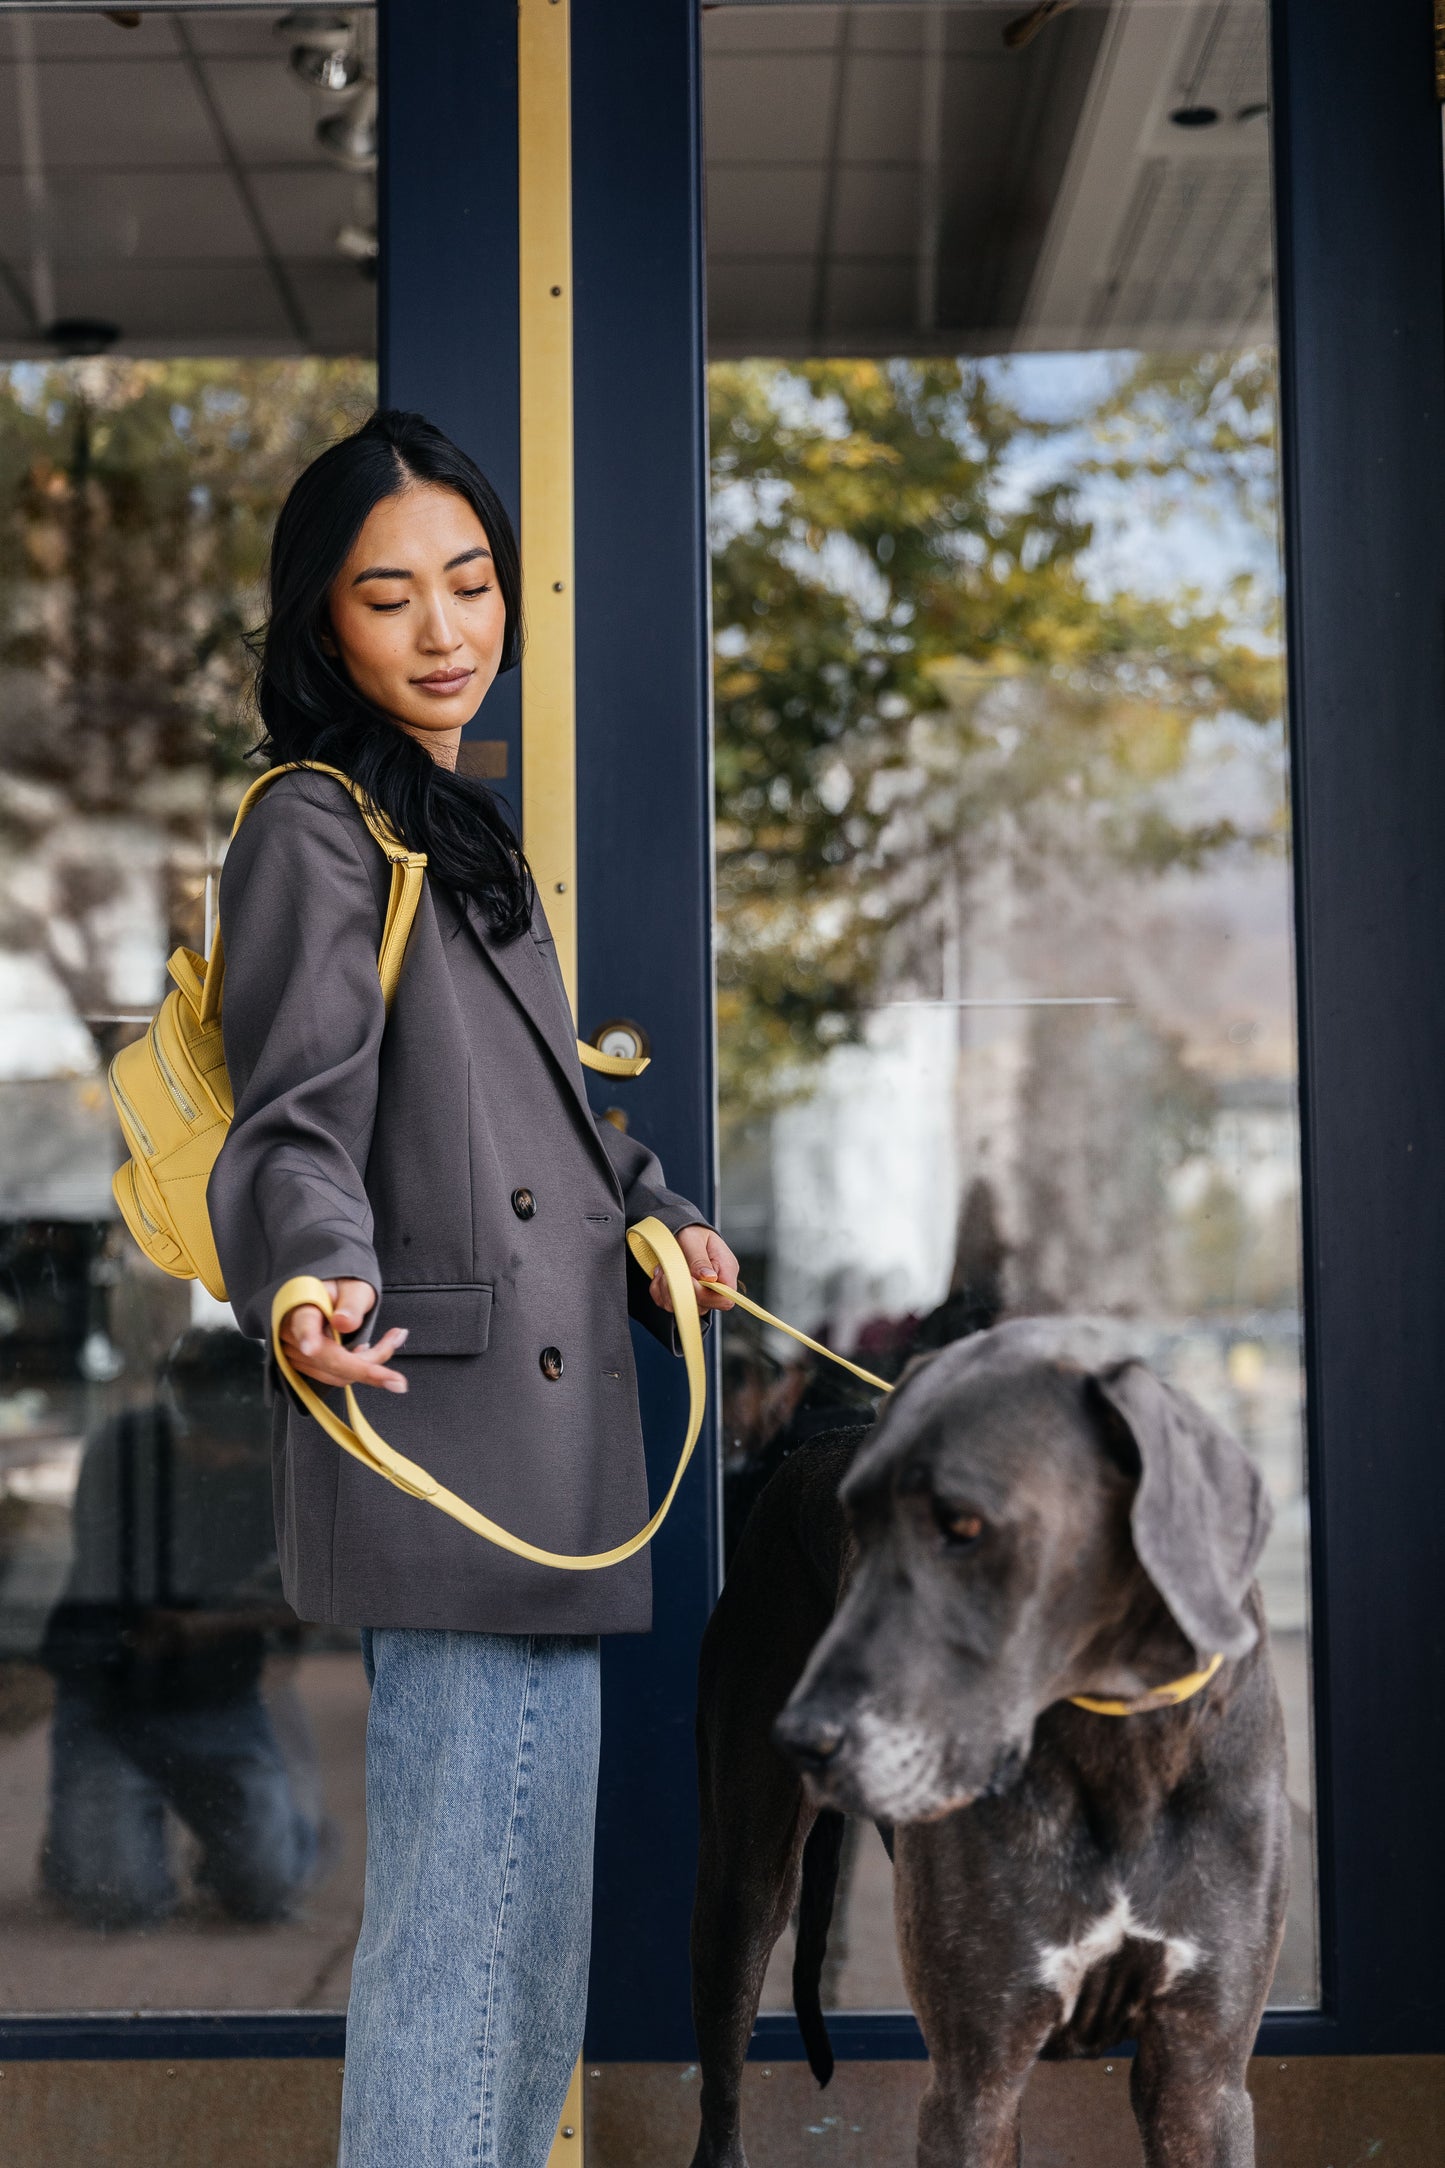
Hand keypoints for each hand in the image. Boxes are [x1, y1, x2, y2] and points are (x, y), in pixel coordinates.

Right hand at [279, 1278, 407, 1393]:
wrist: (331, 1296)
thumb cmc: (343, 1288)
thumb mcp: (354, 1287)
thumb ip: (351, 1303)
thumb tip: (343, 1323)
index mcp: (301, 1308)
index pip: (303, 1323)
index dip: (307, 1336)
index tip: (310, 1347)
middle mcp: (293, 1335)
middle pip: (329, 1358)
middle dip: (370, 1360)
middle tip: (398, 1338)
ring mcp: (296, 1354)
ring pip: (336, 1373)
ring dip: (368, 1364)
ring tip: (389, 1340)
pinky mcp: (307, 1367)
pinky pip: (335, 1376)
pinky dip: (358, 1368)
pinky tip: (367, 1350)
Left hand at [650, 1225, 739, 1315]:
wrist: (681, 1231)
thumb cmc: (692, 1232)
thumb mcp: (694, 1239)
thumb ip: (700, 1259)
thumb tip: (709, 1278)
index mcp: (726, 1271)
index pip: (725, 1298)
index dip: (706, 1295)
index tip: (689, 1279)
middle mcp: (714, 1287)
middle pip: (702, 1306)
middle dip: (680, 1290)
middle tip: (669, 1269)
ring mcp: (699, 1294)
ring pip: (681, 1307)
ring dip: (666, 1289)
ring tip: (664, 1268)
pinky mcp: (682, 1296)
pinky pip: (667, 1303)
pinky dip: (658, 1290)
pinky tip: (661, 1273)